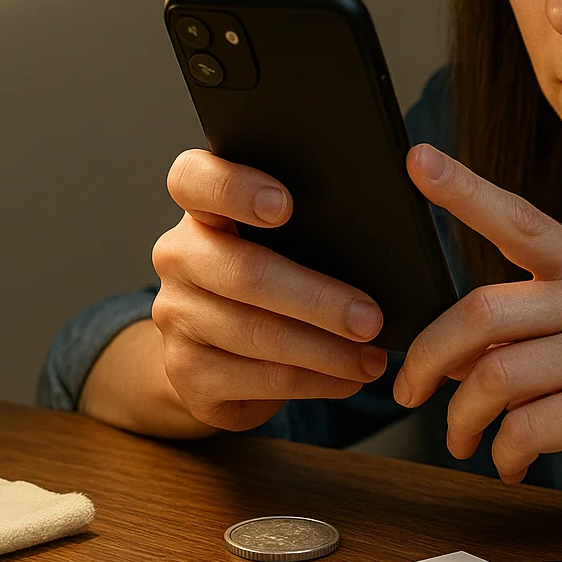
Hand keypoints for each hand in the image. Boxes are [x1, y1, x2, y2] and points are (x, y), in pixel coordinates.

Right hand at [149, 149, 389, 430]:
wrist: (216, 351)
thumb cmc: (272, 274)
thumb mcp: (283, 240)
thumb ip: (309, 220)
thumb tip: (386, 225)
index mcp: (202, 209)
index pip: (195, 179)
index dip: (235, 189)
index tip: (286, 207)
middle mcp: (178, 256)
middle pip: (244, 272)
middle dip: (317, 299)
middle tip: (371, 319)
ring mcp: (176, 317)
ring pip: (258, 334)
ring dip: (326, 351)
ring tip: (374, 358)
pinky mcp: (187, 373)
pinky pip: (260, 379)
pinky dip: (316, 381)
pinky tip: (349, 377)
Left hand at [395, 144, 561, 524]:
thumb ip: (519, 334)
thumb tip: (440, 353)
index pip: (518, 221)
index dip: (464, 190)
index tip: (417, 159)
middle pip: (483, 311)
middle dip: (429, 358)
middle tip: (409, 392)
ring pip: (495, 376)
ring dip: (462, 419)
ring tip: (464, 440)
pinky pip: (524, 429)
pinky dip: (502, 455)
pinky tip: (511, 463)